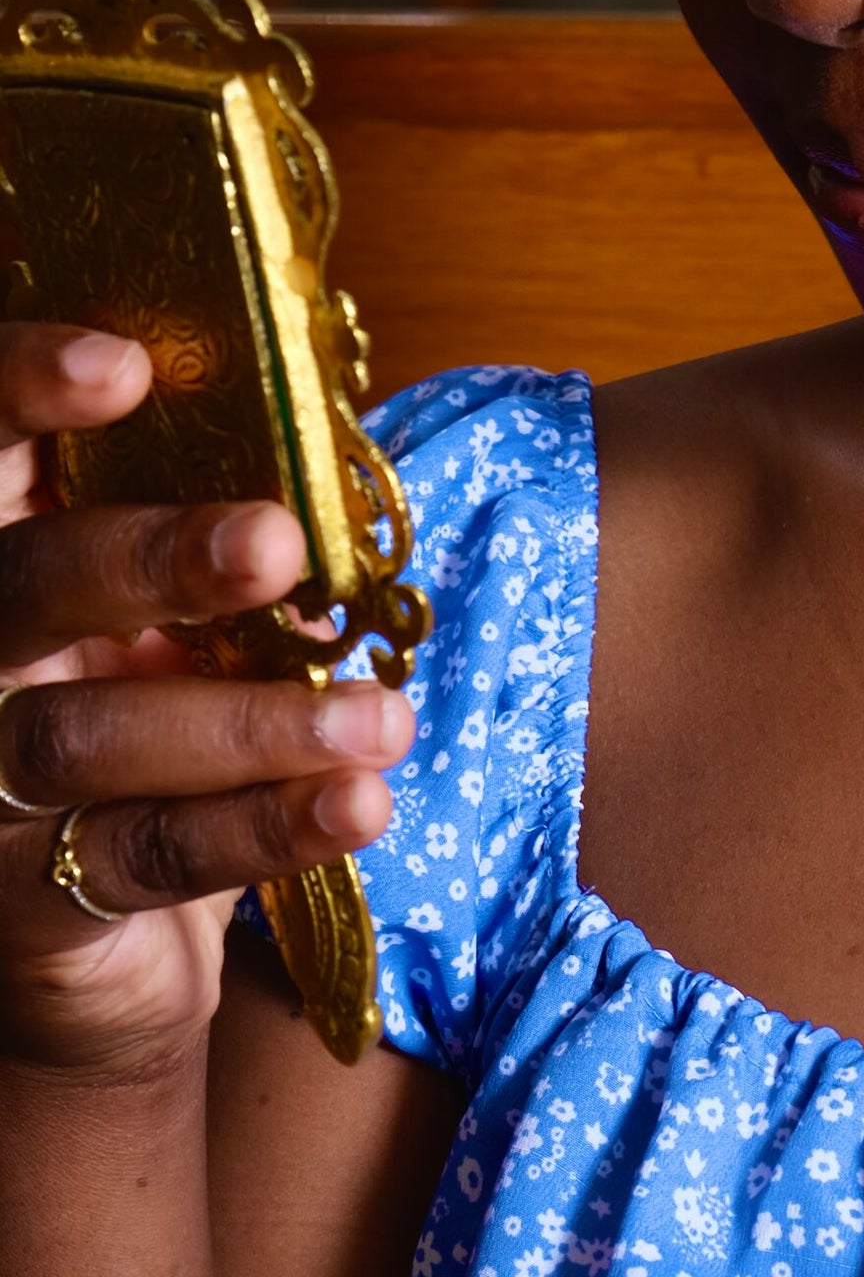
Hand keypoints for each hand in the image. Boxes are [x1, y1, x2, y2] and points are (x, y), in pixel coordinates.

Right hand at [0, 325, 413, 1079]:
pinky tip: (357, 804)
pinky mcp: (20, 901)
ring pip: (84, 734)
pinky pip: (142, 853)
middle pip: (24, 583)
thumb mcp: (183, 622)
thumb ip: (226, 552)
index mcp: (13, 553)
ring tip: (382, 719)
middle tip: (274, 544)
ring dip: (253, 722)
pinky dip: (263, 825)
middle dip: (150, 556)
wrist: (98, 943)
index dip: (24, 390)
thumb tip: (337, 500)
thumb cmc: (162, 725)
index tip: (125, 365)